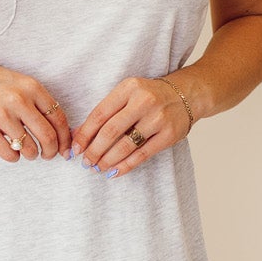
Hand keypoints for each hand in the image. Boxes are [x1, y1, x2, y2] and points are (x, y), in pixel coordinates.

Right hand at [0, 52, 71, 163]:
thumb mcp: (20, 83)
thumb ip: (39, 102)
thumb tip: (60, 132)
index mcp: (32, 88)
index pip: (59, 119)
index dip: (65, 139)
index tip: (65, 148)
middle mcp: (19, 101)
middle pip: (48, 137)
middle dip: (51, 151)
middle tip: (48, 155)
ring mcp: (1, 115)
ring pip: (29, 148)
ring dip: (32, 155)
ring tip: (29, 152)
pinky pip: (9, 154)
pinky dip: (14, 157)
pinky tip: (12, 152)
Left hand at [71, 76, 191, 176]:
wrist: (186, 95)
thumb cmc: (149, 96)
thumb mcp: (127, 95)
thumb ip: (105, 112)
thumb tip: (78, 135)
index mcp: (129, 88)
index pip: (100, 113)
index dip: (85, 134)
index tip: (75, 148)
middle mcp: (144, 101)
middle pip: (111, 131)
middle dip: (94, 150)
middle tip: (86, 162)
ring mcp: (158, 118)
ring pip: (126, 145)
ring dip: (108, 160)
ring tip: (98, 168)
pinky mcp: (169, 134)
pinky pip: (143, 154)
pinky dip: (126, 166)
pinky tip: (115, 172)